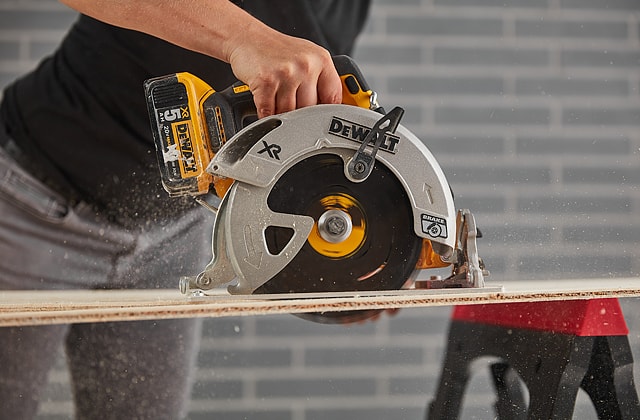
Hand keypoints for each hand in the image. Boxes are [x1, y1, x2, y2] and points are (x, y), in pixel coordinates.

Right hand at [227, 29, 341, 117]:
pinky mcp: (266, 82)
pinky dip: (266, 115)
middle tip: (291, 104)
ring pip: (290, 113)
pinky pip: (270, 112)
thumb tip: (330, 109)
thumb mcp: (307, 58)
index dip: (326, 113)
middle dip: (299, 113)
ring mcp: (286, 73)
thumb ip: (320, 80)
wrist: (248, 38)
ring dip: (281, 114)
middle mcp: (306, 65)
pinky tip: (266, 105)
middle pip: (310, 110)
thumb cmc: (277, 50)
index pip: (333, 97)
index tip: (322, 120)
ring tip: (276, 100)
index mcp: (321, 60)